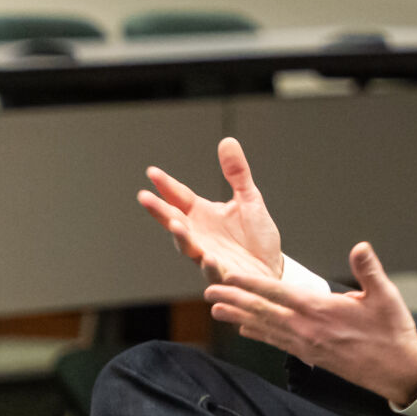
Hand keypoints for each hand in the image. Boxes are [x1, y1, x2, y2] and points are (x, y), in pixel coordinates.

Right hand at [137, 137, 281, 283]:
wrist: (272, 268)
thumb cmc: (256, 236)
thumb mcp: (250, 199)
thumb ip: (237, 173)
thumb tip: (227, 140)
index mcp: (202, 215)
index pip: (179, 197)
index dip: (166, 185)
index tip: (152, 172)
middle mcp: (199, 235)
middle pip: (174, 221)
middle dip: (159, 210)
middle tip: (144, 197)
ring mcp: (207, 256)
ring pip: (188, 247)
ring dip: (181, 237)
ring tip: (175, 224)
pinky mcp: (222, 275)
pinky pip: (213, 271)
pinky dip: (209, 266)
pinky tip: (208, 257)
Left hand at [204, 242, 416, 406]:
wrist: (398, 371)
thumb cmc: (393, 331)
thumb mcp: (386, 296)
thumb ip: (369, 270)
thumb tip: (360, 247)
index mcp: (321, 310)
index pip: (278, 294)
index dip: (251, 285)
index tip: (228, 278)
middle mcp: (308, 329)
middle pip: (263, 312)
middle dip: (234, 301)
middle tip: (209, 293)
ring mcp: (307, 345)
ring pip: (266, 329)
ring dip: (239, 319)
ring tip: (216, 311)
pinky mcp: (311, 356)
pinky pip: (278, 343)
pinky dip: (259, 336)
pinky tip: (246, 331)